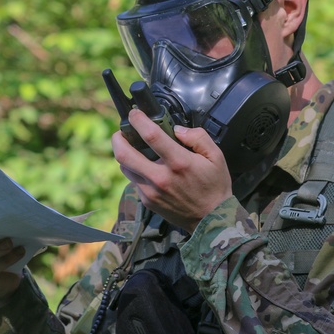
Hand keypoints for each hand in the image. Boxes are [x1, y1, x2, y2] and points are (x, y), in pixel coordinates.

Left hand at [112, 109, 232, 231]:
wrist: (211, 220)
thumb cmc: (214, 186)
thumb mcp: (216, 157)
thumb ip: (198, 137)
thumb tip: (177, 130)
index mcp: (179, 163)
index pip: (151, 136)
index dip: (138, 120)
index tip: (134, 113)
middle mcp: (161, 177)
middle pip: (124, 154)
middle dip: (117, 138)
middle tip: (121, 131)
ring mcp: (151, 191)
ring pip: (125, 167)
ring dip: (124, 154)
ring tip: (131, 147)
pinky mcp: (147, 201)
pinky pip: (134, 180)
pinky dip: (135, 169)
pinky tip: (145, 166)